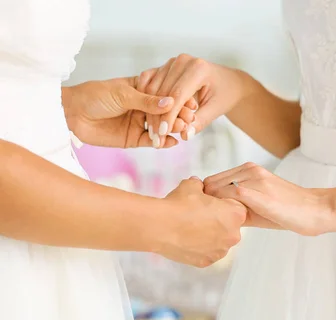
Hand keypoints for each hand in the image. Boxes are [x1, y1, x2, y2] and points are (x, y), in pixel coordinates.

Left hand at [63, 77, 194, 148]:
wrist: (71, 114)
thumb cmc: (94, 96)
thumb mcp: (122, 94)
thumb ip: (146, 101)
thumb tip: (170, 102)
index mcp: (143, 89)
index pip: (165, 94)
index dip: (178, 98)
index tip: (191, 102)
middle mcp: (144, 106)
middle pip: (167, 112)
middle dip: (178, 115)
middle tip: (189, 119)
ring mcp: (140, 123)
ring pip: (162, 127)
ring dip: (173, 129)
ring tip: (182, 130)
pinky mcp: (134, 139)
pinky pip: (152, 141)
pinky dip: (163, 142)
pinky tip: (172, 142)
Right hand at [138, 54, 252, 146]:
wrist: (228, 82)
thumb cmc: (225, 94)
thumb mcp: (216, 109)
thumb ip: (200, 122)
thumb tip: (185, 135)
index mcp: (198, 68)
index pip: (177, 95)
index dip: (168, 116)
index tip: (162, 134)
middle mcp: (183, 61)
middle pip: (162, 92)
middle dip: (157, 117)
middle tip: (156, 138)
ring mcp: (172, 62)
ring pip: (153, 88)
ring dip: (150, 111)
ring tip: (153, 133)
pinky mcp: (165, 67)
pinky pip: (150, 82)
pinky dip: (147, 100)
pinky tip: (148, 117)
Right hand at [156, 177, 246, 266]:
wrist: (161, 225)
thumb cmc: (179, 205)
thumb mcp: (191, 186)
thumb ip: (200, 185)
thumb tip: (197, 184)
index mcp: (235, 215)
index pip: (237, 208)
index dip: (223, 205)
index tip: (211, 204)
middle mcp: (233, 235)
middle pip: (230, 226)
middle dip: (218, 222)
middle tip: (199, 216)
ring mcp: (220, 251)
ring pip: (219, 241)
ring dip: (210, 236)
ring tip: (191, 228)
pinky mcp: (206, 262)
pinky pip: (207, 253)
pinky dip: (200, 248)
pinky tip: (187, 239)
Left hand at [204, 163, 331, 235]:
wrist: (315, 210)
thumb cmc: (288, 211)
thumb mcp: (258, 206)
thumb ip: (236, 206)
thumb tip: (213, 215)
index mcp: (248, 170)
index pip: (213, 181)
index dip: (205, 199)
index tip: (205, 215)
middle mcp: (249, 170)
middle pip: (210, 184)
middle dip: (205, 203)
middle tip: (209, 223)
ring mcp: (253, 179)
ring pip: (216, 189)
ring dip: (212, 207)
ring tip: (217, 225)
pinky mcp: (258, 191)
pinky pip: (229, 196)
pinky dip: (222, 210)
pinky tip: (226, 224)